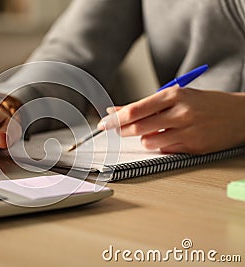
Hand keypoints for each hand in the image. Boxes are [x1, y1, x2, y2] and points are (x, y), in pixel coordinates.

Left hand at [97, 86, 244, 153]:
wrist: (239, 115)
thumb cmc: (204, 103)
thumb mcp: (176, 96)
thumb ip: (146, 105)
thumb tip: (116, 110)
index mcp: (174, 96)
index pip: (136, 110)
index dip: (115, 118)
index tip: (104, 123)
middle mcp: (180, 113)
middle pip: (138, 127)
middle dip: (121, 131)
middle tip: (114, 130)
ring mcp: (188, 132)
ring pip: (149, 142)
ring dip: (144, 139)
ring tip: (152, 131)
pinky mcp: (193, 147)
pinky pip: (164, 150)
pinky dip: (160, 145)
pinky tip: (169, 138)